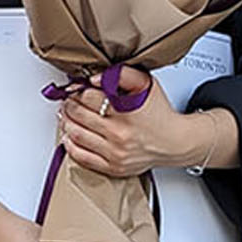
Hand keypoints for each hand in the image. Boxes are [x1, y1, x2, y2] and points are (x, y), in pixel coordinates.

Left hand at [55, 67, 185, 180]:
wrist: (175, 142)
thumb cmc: (160, 113)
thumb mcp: (146, 84)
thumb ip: (122, 74)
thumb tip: (94, 78)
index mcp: (126, 112)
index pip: (88, 97)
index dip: (78, 90)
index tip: (77, 88)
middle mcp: (119, 134)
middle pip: (78, 115)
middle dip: (70, 104)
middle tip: (69, 100)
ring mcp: (115, 153)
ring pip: (75, 135)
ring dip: (66, 122)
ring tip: (68, 115)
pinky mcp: (113, 167)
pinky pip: (81, 157)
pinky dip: (70, 145)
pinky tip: (70, 136)